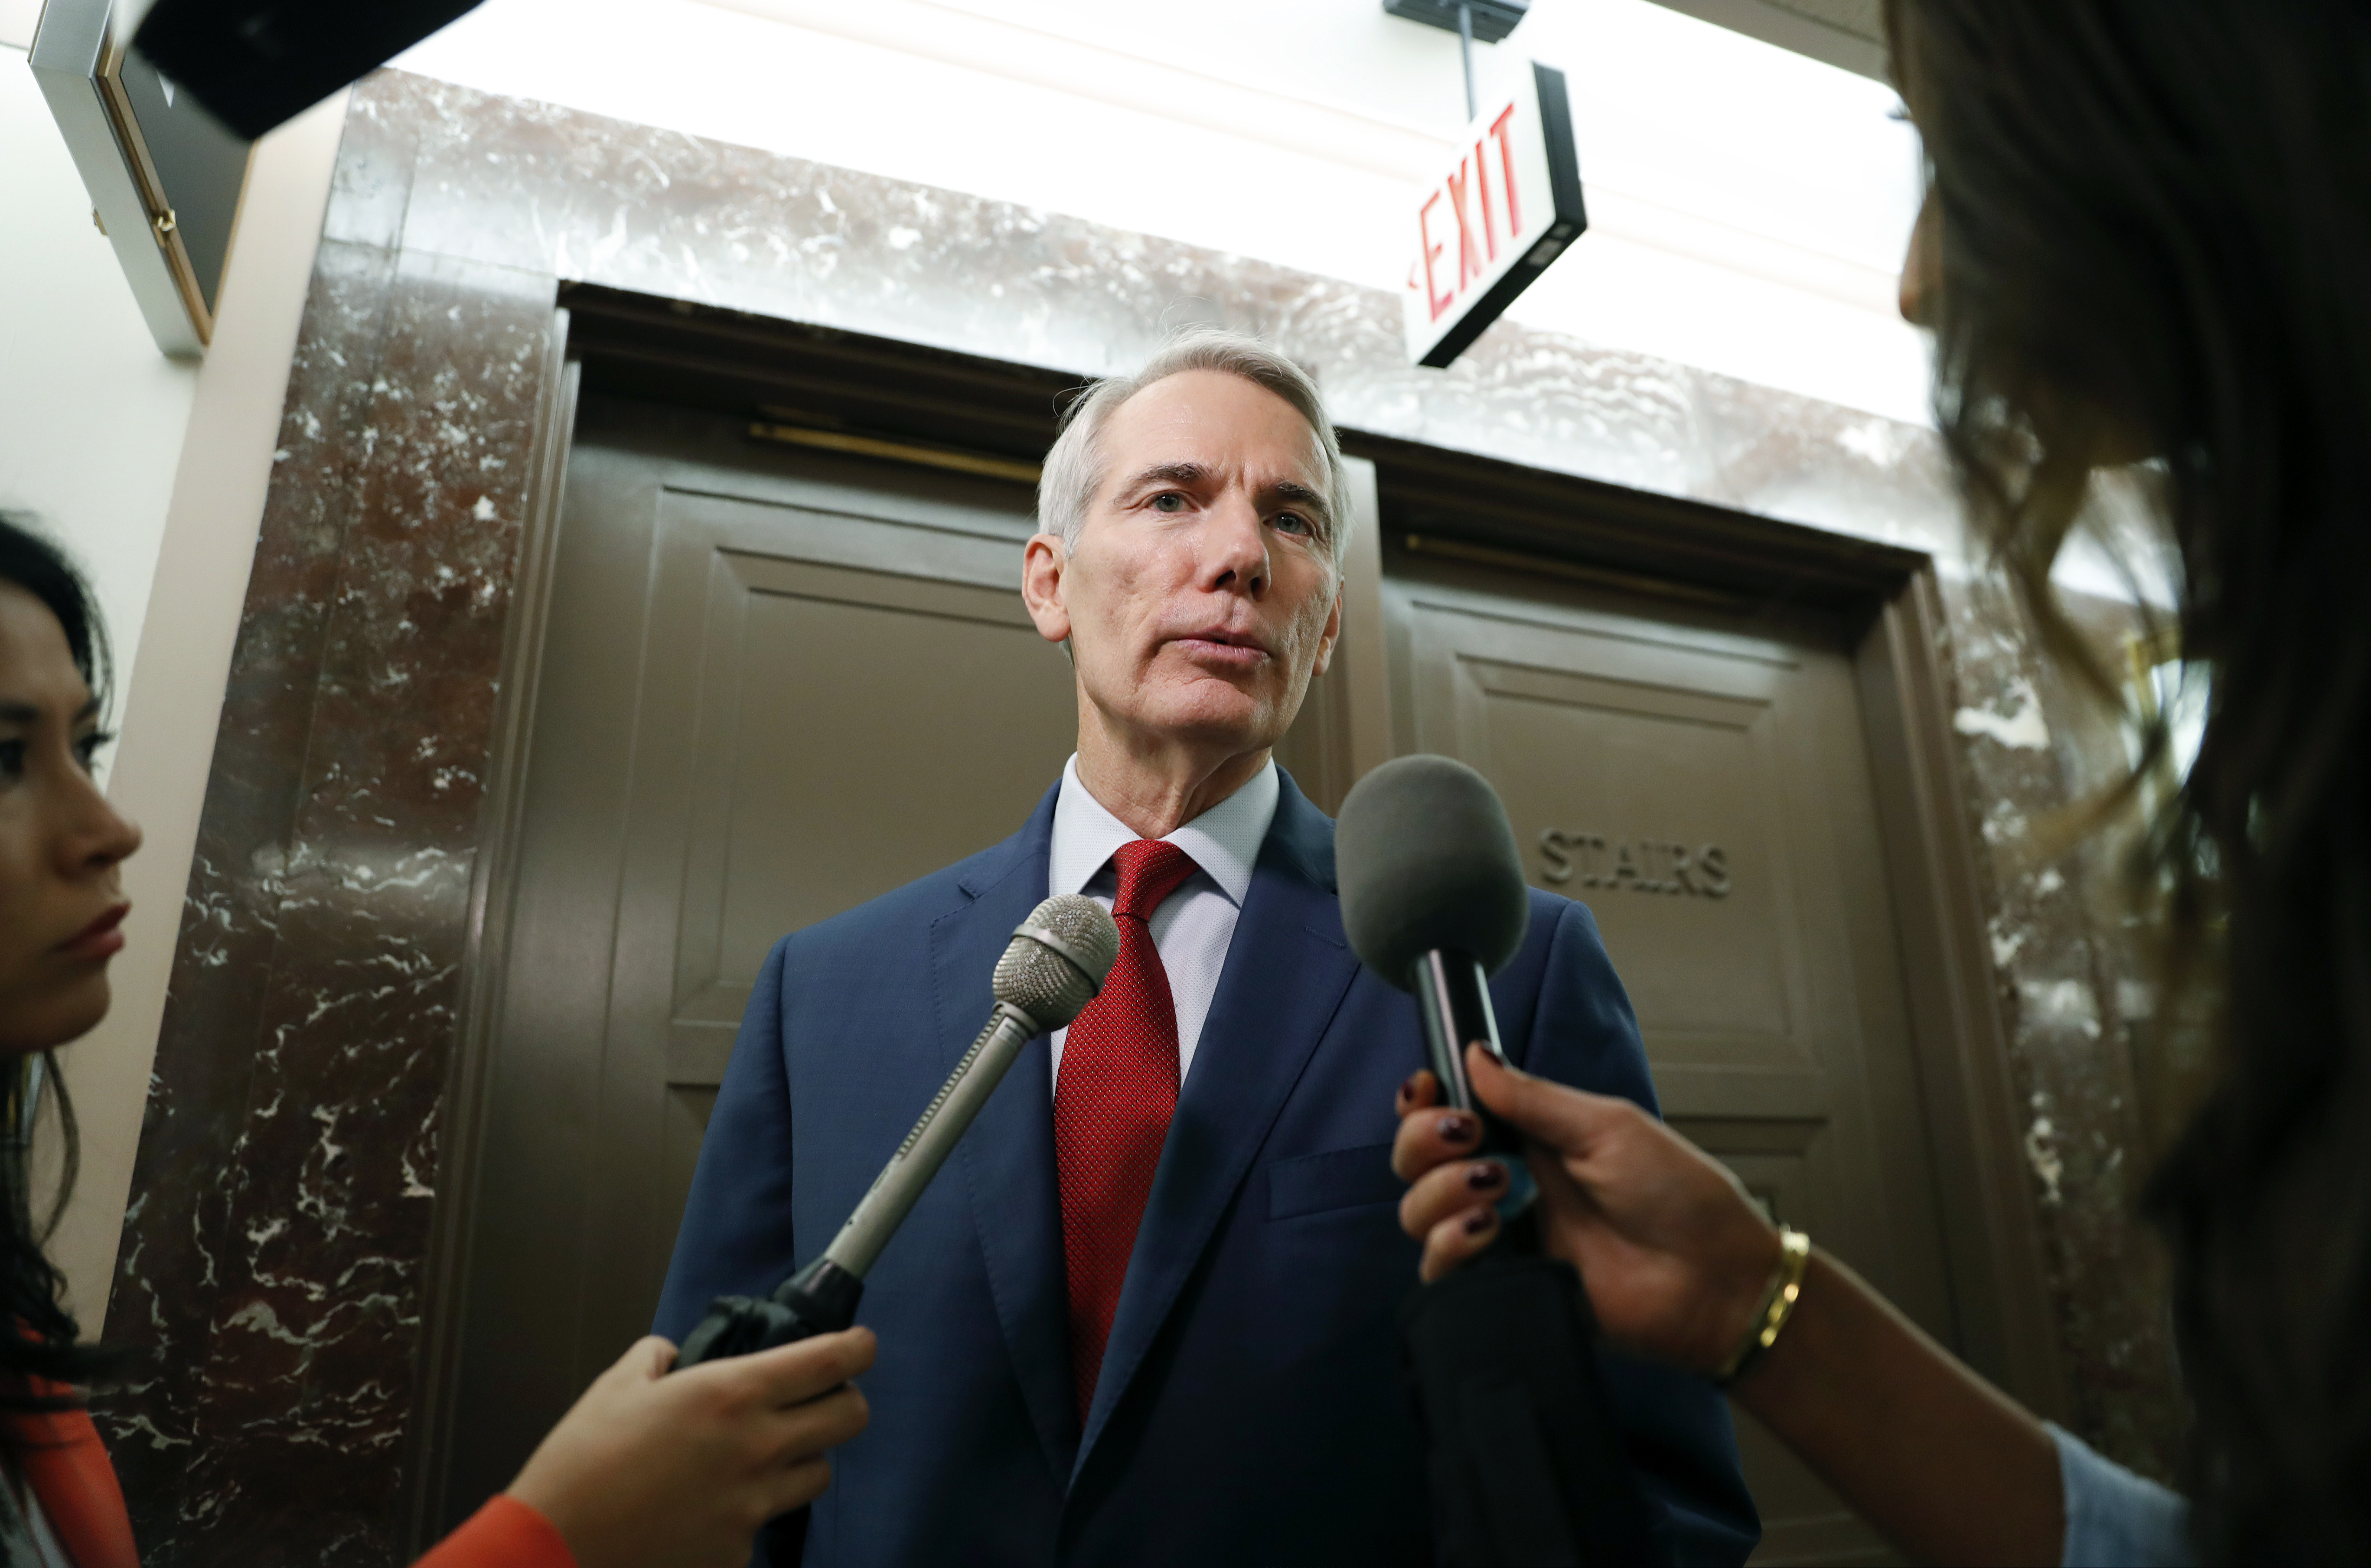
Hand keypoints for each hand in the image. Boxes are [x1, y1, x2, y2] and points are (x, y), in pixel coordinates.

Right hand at [505, 1328, 874, 1567]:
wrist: (554, 1548)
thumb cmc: (581, 1464)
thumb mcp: (618, 1386)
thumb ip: (660, 1358)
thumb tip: (676, 1356)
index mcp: (731, 1394)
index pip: (830, 1362)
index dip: (858, 1348)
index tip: (862, 1345)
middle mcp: (755, 1448)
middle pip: (850, 1419)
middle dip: (844, 1403)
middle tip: (821, 1400)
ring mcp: (752, 1506)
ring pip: (818, 1473)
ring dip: (801, 1459)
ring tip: (761, 1457)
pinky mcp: (738, 1553)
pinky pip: (767, 1523)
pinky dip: (751, 1511)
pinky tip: (710, 1507)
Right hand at [1393, 1045, 1778, 1373]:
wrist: (1715, 1281)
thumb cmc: (1680, 1196)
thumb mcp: (1608, 1128)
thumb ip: (1534, 1098)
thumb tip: (1474, 1054)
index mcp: (1528, 1140)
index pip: (1446, 1115)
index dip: (1421, 1102)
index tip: (1425, 1088)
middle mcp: (1502, 1186)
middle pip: (1417, 1161)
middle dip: (1424, 1141)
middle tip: (1469, 1138)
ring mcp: (1500, 1239)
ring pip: (1417, 1213)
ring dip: (1440, 1190)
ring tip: (1496, 1191)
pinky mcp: (1505, 1287)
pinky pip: (1440, 1272)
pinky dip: (1449, 1244)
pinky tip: (1488, 1232)